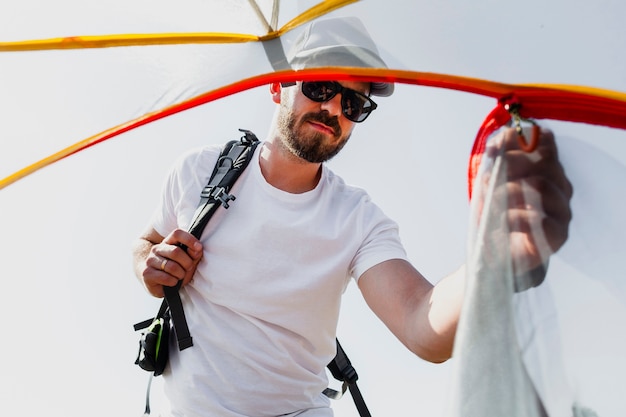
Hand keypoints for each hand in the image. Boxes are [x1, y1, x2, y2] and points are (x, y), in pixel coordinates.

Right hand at [141, 229, 202, 297]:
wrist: (157, 283)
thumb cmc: (176, 270)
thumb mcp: (188, 261)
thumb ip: (194, 253)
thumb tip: (197, 249)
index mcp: (168, 242)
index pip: (177, 233)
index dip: (189, 239)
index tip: (198, 248)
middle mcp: (157, 249)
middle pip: (176, 252)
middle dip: (187, 263)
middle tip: (188, 268)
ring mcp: (150, 260)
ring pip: (172, 267)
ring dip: (180, 274)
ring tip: (179, 276)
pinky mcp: (146, 273)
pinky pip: (166, 278)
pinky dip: (173, 282)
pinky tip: (172, 282)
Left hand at [484, 127, 572, 286]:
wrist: (497, 257)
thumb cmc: (495, 217)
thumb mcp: (488, 185)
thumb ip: (495, 161)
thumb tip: (500, 138)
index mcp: (547, 172)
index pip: (546, 144)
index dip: (523, 140)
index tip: (499, 145)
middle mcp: (560, 188)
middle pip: (545, 162)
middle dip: (511, 164)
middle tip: (489, 176)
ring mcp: (562, 212)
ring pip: (541, 185)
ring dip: (509, 190)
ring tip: (494, 200)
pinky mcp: (558, 236)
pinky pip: (538, 218)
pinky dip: (514, 216)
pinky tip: (504, 220)